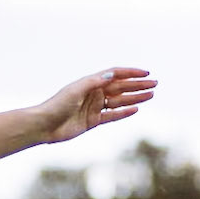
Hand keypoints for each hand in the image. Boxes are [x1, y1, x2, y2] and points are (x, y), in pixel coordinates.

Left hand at [37, 67, 155, 144]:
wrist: (45, 125)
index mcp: (90, 83)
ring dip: (135, 98)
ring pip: (119, 101)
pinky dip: (123, 113)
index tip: (146, 73)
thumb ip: (94, 83)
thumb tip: (112, 74)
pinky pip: (112, 115)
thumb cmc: (57, 105)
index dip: (131, 72)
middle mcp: (94, 93)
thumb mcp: (76, 91)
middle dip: (137, 85)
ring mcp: (94, 107)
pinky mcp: (93, 121)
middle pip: (121, 87)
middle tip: (154, 84)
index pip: (115, 74)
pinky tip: (135, 109)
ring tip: (150, 95)